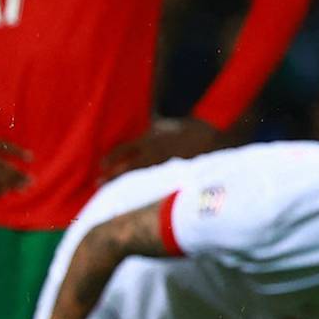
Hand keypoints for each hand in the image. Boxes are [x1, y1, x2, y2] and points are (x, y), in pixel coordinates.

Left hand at [100, 117, 220, 180]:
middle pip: (127, 168)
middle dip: (112, 176)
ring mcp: (164, 169)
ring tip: (114, 191)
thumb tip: (152, 125)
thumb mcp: (177, 123)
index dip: (112, 157)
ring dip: (125, 184)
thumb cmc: (199, 132)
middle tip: (99, 183)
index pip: (124, 149)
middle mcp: (154, 156)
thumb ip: (162, 126)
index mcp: (151, 140)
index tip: (101, 165)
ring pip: (139, 177)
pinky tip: (140, 195)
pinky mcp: (174, 179)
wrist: (219, 146)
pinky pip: (154, 184)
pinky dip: (144, 189)